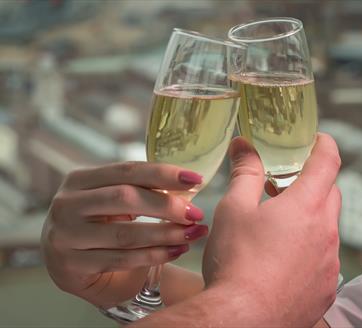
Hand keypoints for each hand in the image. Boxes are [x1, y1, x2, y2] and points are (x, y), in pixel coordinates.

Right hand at [40, 162, 207, 308]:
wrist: (73, 264)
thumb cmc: (101, 224)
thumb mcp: (112, 199)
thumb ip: (140, 189)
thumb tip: (189, 184)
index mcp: (79, 179)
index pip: (127, 171)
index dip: (163, 173)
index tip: (195, 179)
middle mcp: (67, 204)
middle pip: (124, 198)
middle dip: (166, 205)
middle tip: (196, 213)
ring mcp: (66, 236)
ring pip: (125, 234)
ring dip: (165, 233)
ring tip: (192, 233)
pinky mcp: (72, 266)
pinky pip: (122, 260)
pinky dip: (154, 255)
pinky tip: (176, 250)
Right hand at [203, 134, 340, 326]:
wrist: (241, 318)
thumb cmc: (236, 260)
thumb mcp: (234, 208)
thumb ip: (245, 172)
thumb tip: (243, 146)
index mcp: (306, 206)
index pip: (328, 162)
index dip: (325, 145)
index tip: (318, 139)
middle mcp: (326, 233)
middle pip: (330, 194)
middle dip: (312, 183)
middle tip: (286, 185)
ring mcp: (330, 264)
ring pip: (326, 229)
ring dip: (309, 220)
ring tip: (278, 227)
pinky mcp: (325, 289)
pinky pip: (324, 260)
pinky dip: (309, 251)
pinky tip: (281, 261)